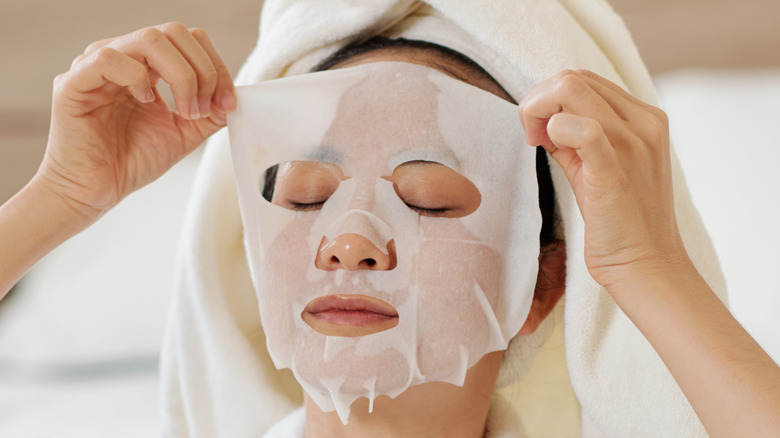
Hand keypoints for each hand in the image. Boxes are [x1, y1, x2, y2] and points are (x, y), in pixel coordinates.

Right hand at [40, 22, 235, 222]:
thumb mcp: (184, 133)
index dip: (215, 66)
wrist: (96, 191)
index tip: (227, 103)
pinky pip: (109, 58)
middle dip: (202, 71)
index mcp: (147, 65)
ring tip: (184, 111)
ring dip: (180, 76)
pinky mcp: (73, 83)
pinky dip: (137, 78)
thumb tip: (235, 96)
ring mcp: (96, 65)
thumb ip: (209, 113)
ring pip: (149, 39)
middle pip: (174, 33)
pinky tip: (145, 102)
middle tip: (202, 110)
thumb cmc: (131, 161)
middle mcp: (123, 57)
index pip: (189, 40)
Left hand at [518, 70, 686, 290]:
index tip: (539, 134)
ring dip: (537, 112)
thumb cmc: (621, 223)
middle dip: (537, 102)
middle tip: (532, 139)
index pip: (584, 80)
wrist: (647, 268)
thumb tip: (546, 121)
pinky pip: (584, 129)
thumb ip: (576, 140)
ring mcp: (634, 144)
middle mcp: (644, 123)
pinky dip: (555, 129)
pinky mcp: (615, 171)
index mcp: (645, 118)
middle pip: (573, 77)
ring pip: (571, 88)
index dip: (550, 99)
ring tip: (538, 145)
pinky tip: (546, 146)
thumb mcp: (599, 169)